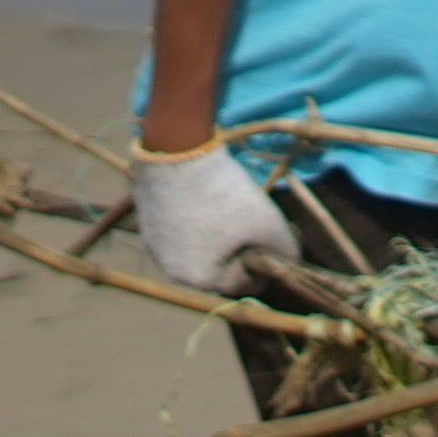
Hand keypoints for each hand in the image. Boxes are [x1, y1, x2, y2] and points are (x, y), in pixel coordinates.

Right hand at [130, 141, 300, 294]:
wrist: (178, 153)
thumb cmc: (226, 195)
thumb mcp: (270, 224)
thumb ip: (286, 251)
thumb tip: (290, 260)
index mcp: (201, 279)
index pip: (242, 283)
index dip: (262, 265)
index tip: (270, 244)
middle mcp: (172, 271)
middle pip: (217, 269)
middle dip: (237, 252)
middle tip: (250, 227)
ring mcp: (156, 249)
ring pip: (198, 251)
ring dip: (215, 240)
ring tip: (228, 212)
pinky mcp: (147, 227)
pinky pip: (179, 235)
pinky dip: (195, 226)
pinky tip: (206, 203)